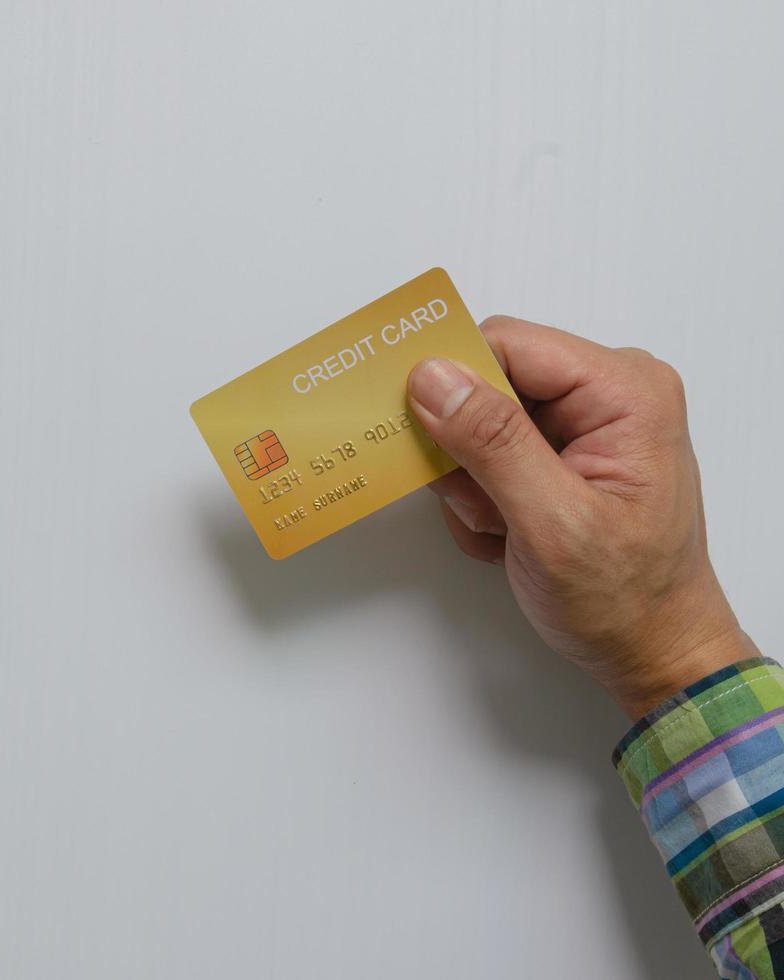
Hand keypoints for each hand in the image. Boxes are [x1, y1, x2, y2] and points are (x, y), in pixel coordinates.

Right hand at [406, 317, 758, 719]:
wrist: (651, 649)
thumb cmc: (626, 598)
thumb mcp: (553, 525)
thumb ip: (493, 445)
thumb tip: (434, 378)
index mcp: (624, 391)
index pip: (507, 343)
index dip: (454, 383)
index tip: (423, 433)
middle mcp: (606, 392)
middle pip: (486, 380)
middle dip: (464, 449)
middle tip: (485, 505)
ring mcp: (582, 421)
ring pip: (475, 420)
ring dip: (470, 482)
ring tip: (504, 527)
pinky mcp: (558, 448)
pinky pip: (484, 450)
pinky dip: (479, 496)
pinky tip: (509, 532)